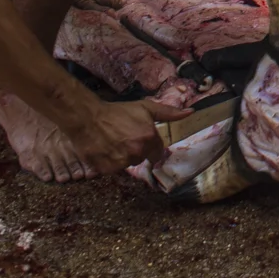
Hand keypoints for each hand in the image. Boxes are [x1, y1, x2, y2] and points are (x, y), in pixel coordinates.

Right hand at [66, 97, 189, 176]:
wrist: (88, 118)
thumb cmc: (118, 111)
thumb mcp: (146, 108)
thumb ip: (169, 112)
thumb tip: (190, 112)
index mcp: (149, 139)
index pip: (158, 152)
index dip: (151, 145)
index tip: (142, 139)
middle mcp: (137, 153)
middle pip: (142, 157)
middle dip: (136, 149)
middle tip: (125, 137)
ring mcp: (121, 163)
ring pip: (128, 164)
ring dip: (123, 156)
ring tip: (114, 142)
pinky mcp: (106, 169)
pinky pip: (113, 169)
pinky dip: (110, 162)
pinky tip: (105, 149)